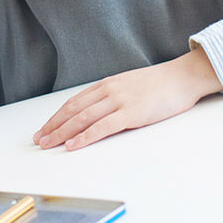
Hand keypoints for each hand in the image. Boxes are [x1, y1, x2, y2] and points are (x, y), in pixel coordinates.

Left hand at [33, 47, 222, 150]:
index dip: (57, 116)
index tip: (44, 128)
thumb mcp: (130, 85)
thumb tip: (99, 110)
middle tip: (39, 140)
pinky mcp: (131, 113)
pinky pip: (102, 127)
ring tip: (48, 144)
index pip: (74, 102)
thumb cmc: (160, 84)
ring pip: (82, 119)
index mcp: (107, 84)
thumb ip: (114, 95)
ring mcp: (119, 101)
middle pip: (73, 110)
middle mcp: (108, 91)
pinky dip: (84, 137)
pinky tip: (73, 145)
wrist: (183, 77)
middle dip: (53, 126)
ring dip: (62, 133)